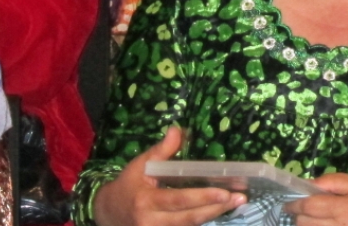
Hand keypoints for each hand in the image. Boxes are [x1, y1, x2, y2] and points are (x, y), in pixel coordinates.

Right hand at [91, 126, 245, 225]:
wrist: (107, 214)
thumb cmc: (127, 186)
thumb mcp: (139, 165)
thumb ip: (161, 150)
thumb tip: (179, 130)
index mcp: (146, 201)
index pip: (179, 200)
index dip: (203, 198)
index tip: (225, 192)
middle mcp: (152, 221)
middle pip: (189, 218)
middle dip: (216, 209)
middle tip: (240, 198)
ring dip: (214, 215)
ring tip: (236, 203)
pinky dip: (202, 221)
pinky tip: (219, 211)